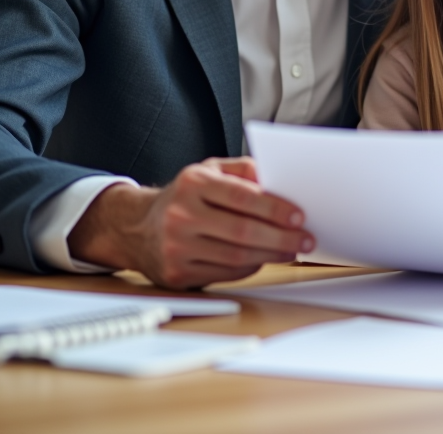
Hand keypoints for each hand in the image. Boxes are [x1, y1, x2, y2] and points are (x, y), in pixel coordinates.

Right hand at [68, 157, 313, 288]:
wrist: (136, 227)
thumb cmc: (184, 195)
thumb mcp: (209, 169)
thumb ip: (244, 169)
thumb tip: (276, 180)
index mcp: (192, 184)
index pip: (242, 196)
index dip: (274, 208)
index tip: (300, 215)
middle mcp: (181, 216)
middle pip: (242, 231)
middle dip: (281, 237)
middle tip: (306, 238)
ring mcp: (176, 248)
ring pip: (236, 257)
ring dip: (271, 255)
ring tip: (292, 249)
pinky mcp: (176, 274)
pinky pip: (225, 274)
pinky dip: (250, 267)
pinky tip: (265, 258)